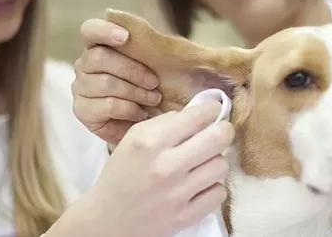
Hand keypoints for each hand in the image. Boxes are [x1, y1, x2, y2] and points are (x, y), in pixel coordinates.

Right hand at [46, 101, 233, 236]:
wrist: (107, 220)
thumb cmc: (122, 174)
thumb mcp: (132, 139)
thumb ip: (163, 122)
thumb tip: (196, 114)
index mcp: (150, 142)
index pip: (198, 117)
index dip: (212, 110)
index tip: (214, 112)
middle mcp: (166, 166)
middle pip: (219, 138)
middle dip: (224, 131)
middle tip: (219, 133)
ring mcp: (178, 193)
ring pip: (222, 165)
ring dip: (215, 162)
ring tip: (202, 164)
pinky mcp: (186, 216)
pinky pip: (219, 193)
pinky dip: (212, 188)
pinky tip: (199, 186)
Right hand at [72, 18, 161, 145]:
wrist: (150, 122)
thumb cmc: (154, 86)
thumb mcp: (159, 62)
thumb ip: (149, 41)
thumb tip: (126, 20)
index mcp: (99, 46)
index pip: (90, 30)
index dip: (104, 30)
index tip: (126, 37)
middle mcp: (84, 64)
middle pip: (99, 57)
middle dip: (133, 70)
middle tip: (155, 82)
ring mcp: (80, 88)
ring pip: (106, 83)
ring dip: (136, 92)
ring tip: (153, 99)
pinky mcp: (82, 110)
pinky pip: (107, 105)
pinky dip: (130, 109)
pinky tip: (141, 113)